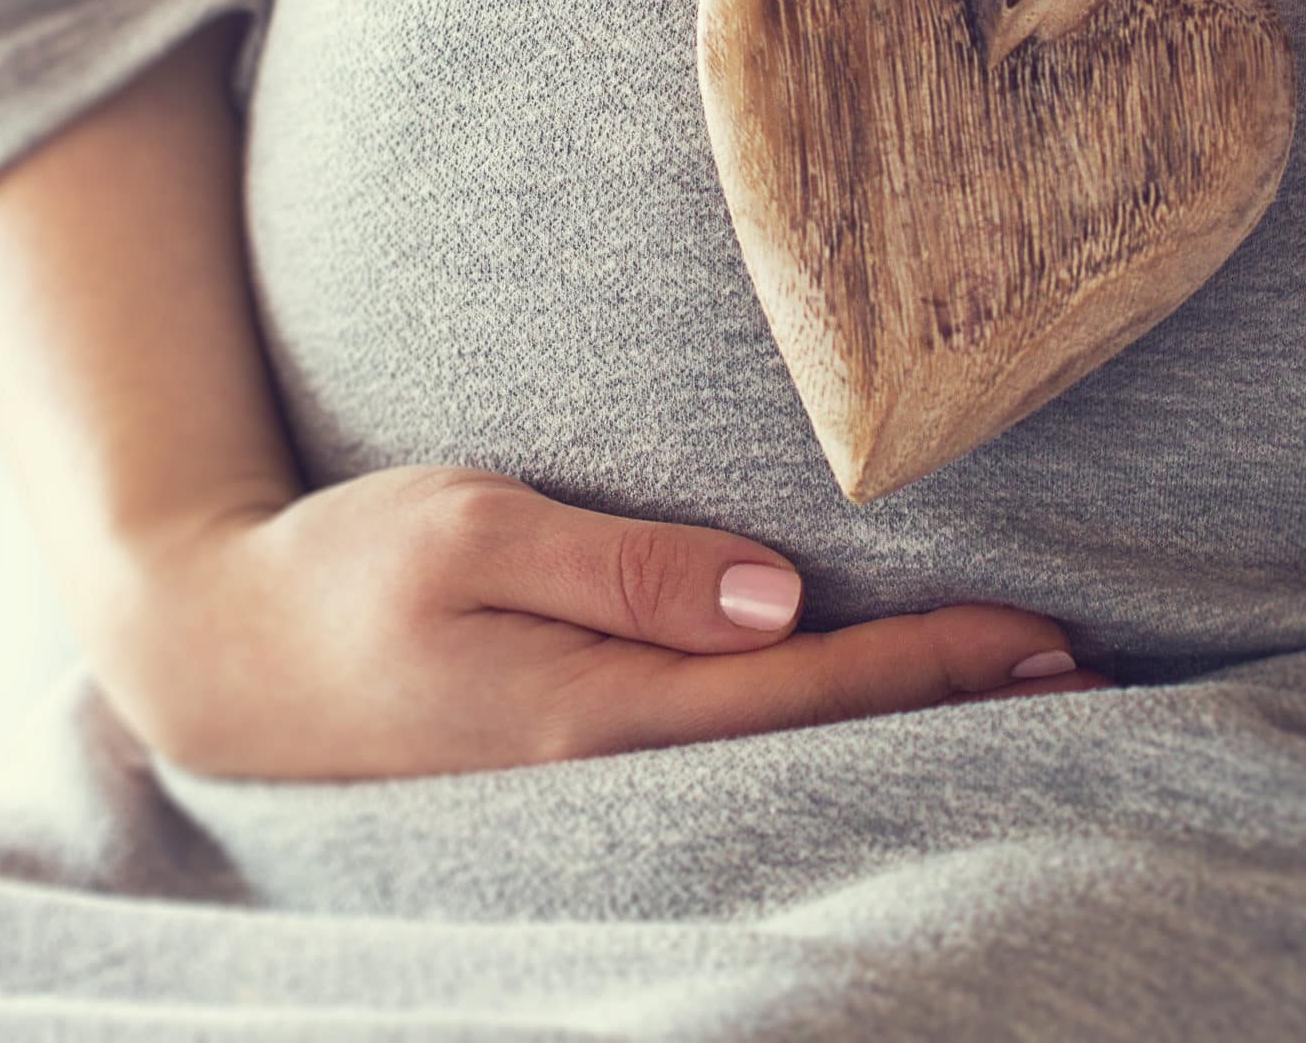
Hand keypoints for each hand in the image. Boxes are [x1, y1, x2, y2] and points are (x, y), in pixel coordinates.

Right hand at [93, 464, 1110, 782]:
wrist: (223, 657)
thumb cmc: (344, 574)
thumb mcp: (470, 530)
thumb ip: (623, 567)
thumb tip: (778, 593)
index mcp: (599, 709)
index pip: (810, 691)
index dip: (936, 664)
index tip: (1047, 641)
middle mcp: (614, 761)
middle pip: (819, 741)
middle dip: (950, 705)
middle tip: (1082, 675)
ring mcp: (591, 775)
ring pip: (778, 752)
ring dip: (894, 718)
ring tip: (1006, 695)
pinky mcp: (569, 760)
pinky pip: (721, 748)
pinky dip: (813, 721)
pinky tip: (850, 700)